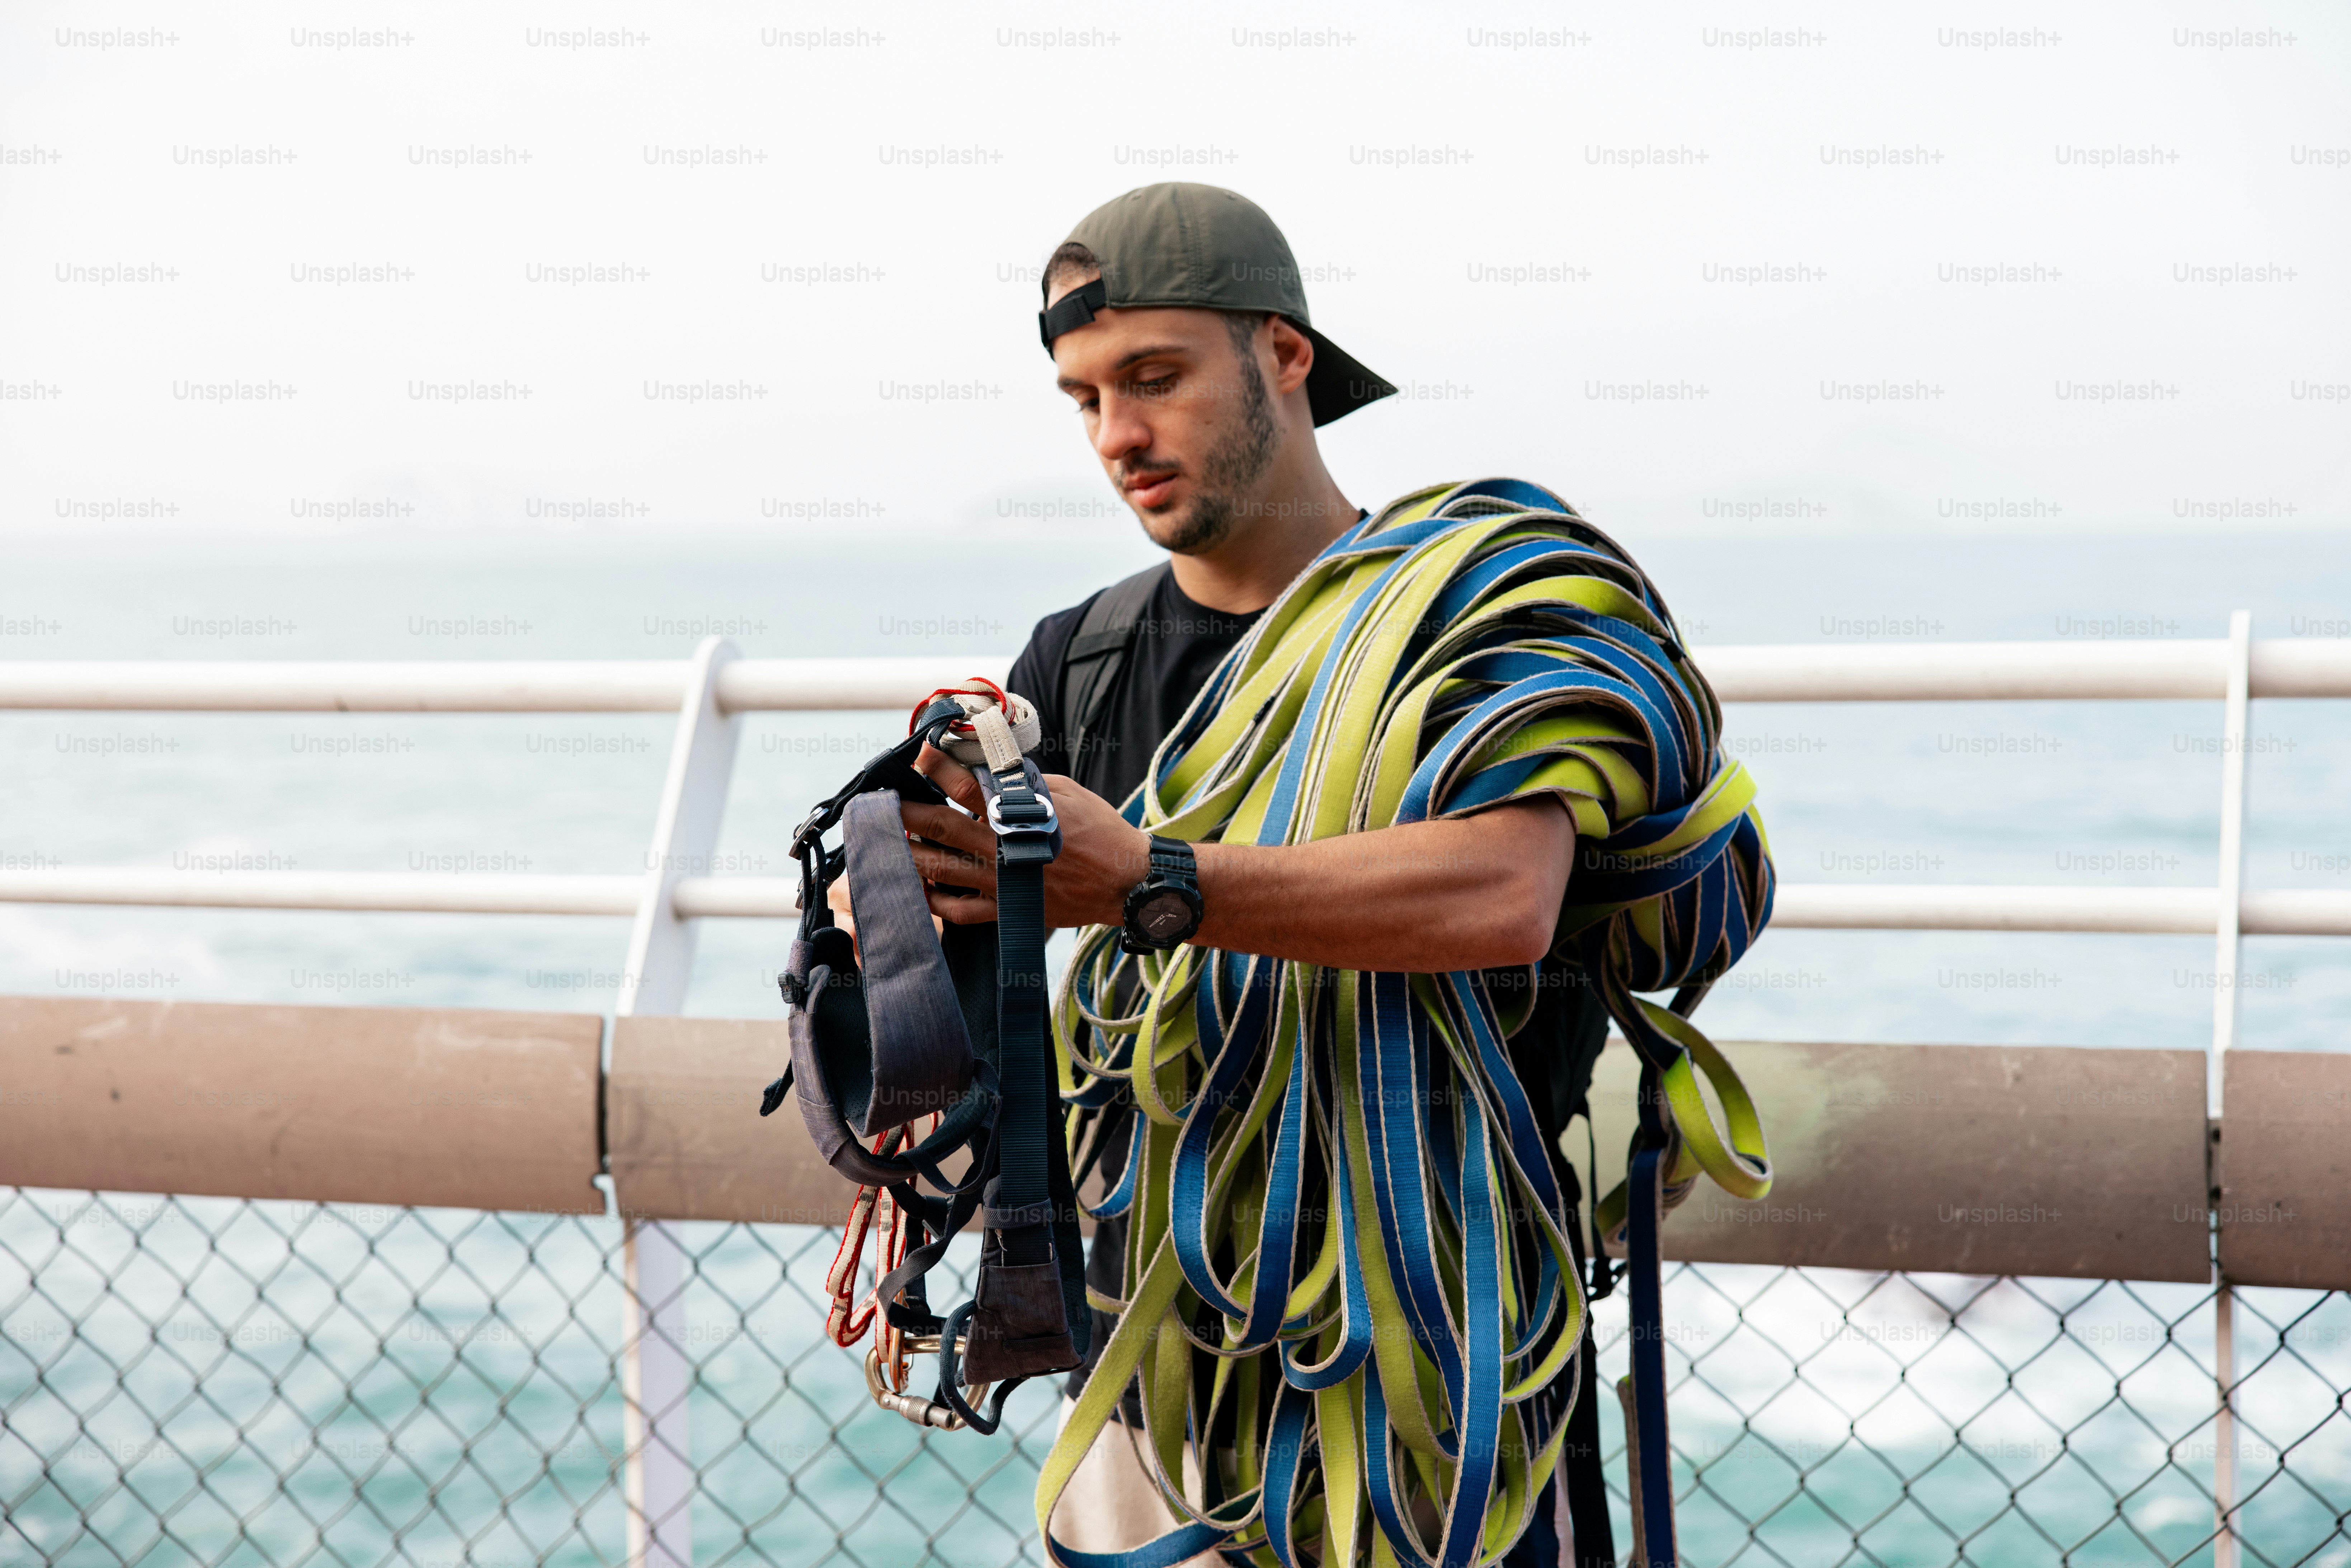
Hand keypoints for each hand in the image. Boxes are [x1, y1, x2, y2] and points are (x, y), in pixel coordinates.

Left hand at [901, 744, 1150, 928]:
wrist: (1124, 882)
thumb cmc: (1099, 830)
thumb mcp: (1065, 792)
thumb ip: (1025, 783)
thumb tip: (991, 771)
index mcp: (1017, 814)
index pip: (965, 786)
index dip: (935, 768)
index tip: (917, 755)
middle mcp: (1001, 849)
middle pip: (939, 827)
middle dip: (904, 813)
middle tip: (878, 804)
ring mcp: (1001, 883)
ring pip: (940, 870)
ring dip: (908, 855)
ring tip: (884, 844)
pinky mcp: (1007, 910)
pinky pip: (960, 910)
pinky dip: (935, 902)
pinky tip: (920, 889)